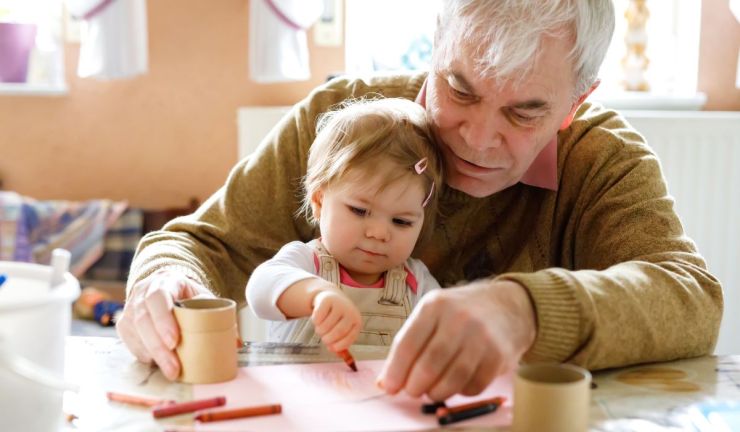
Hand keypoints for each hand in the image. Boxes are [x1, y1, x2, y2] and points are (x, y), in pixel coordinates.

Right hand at [116, 270, 212, 379]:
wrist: (167, 288)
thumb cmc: (188, 296)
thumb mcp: (203, 297)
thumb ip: (217, 314)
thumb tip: (237, 343)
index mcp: (165, 281)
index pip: (158, 297)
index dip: (164, 320)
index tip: (174, 342)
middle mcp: (142, 292)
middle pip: (143, 319)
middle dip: (158, 347)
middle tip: (174, 368)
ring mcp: (130, 307)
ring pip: (134, 333)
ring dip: (152, 355)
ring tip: (170, 371)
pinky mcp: (124, 324)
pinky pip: (129, 342)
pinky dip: (144, 355)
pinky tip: (157, 363)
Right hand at [311, 289, 361, 351]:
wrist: (331, 297)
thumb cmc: (337, 319)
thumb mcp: (342, 330)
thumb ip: (341, 344)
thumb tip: (338, 355)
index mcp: (357, 322)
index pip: (350, 337)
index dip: (340, 345)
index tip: (331, 348)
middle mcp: (350, 312)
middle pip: (338, 331)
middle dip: (328, 339)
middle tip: (324, 339)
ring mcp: (339, 305)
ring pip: (326, 325)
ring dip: (320, 331)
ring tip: (320, 329)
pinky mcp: (327, 300)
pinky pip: (318, 317)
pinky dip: (315, 322)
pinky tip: (317, 319)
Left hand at [376, 280, 536, 400]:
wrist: (507, 306)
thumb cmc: (460, 313)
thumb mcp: (432, 314)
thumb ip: (408, 344)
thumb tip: (385, 381)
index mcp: (434, 305)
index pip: (408, 344)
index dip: (395, 371)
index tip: (389, 387)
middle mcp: (458, 318)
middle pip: (429, 364)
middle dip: (415, 386)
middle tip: (412, 391)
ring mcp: (481, 337)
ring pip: (452, 379)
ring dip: (436, 392)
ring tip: (431, 391)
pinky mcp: (499, 355)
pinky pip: (473, 385)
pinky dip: (460, 392)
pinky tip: (455, 385)